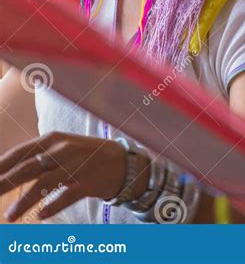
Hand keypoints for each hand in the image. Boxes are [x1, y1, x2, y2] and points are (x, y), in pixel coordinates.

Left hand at [0, 131, 130, 221]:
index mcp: (52, 140)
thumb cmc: (85, 156)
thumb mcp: (61, 148)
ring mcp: (76, 166)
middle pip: (27, 168)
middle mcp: (62, 150)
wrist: (121, 161)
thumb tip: (8, 169)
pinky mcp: (89, 182)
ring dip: (25, 201)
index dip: (2, 165)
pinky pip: (67, 195)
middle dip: (5, 183)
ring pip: (44, 183)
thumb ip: (37, 156)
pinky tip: (41, 216)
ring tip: (9, 216)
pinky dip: (53, 205)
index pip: (20, 153)